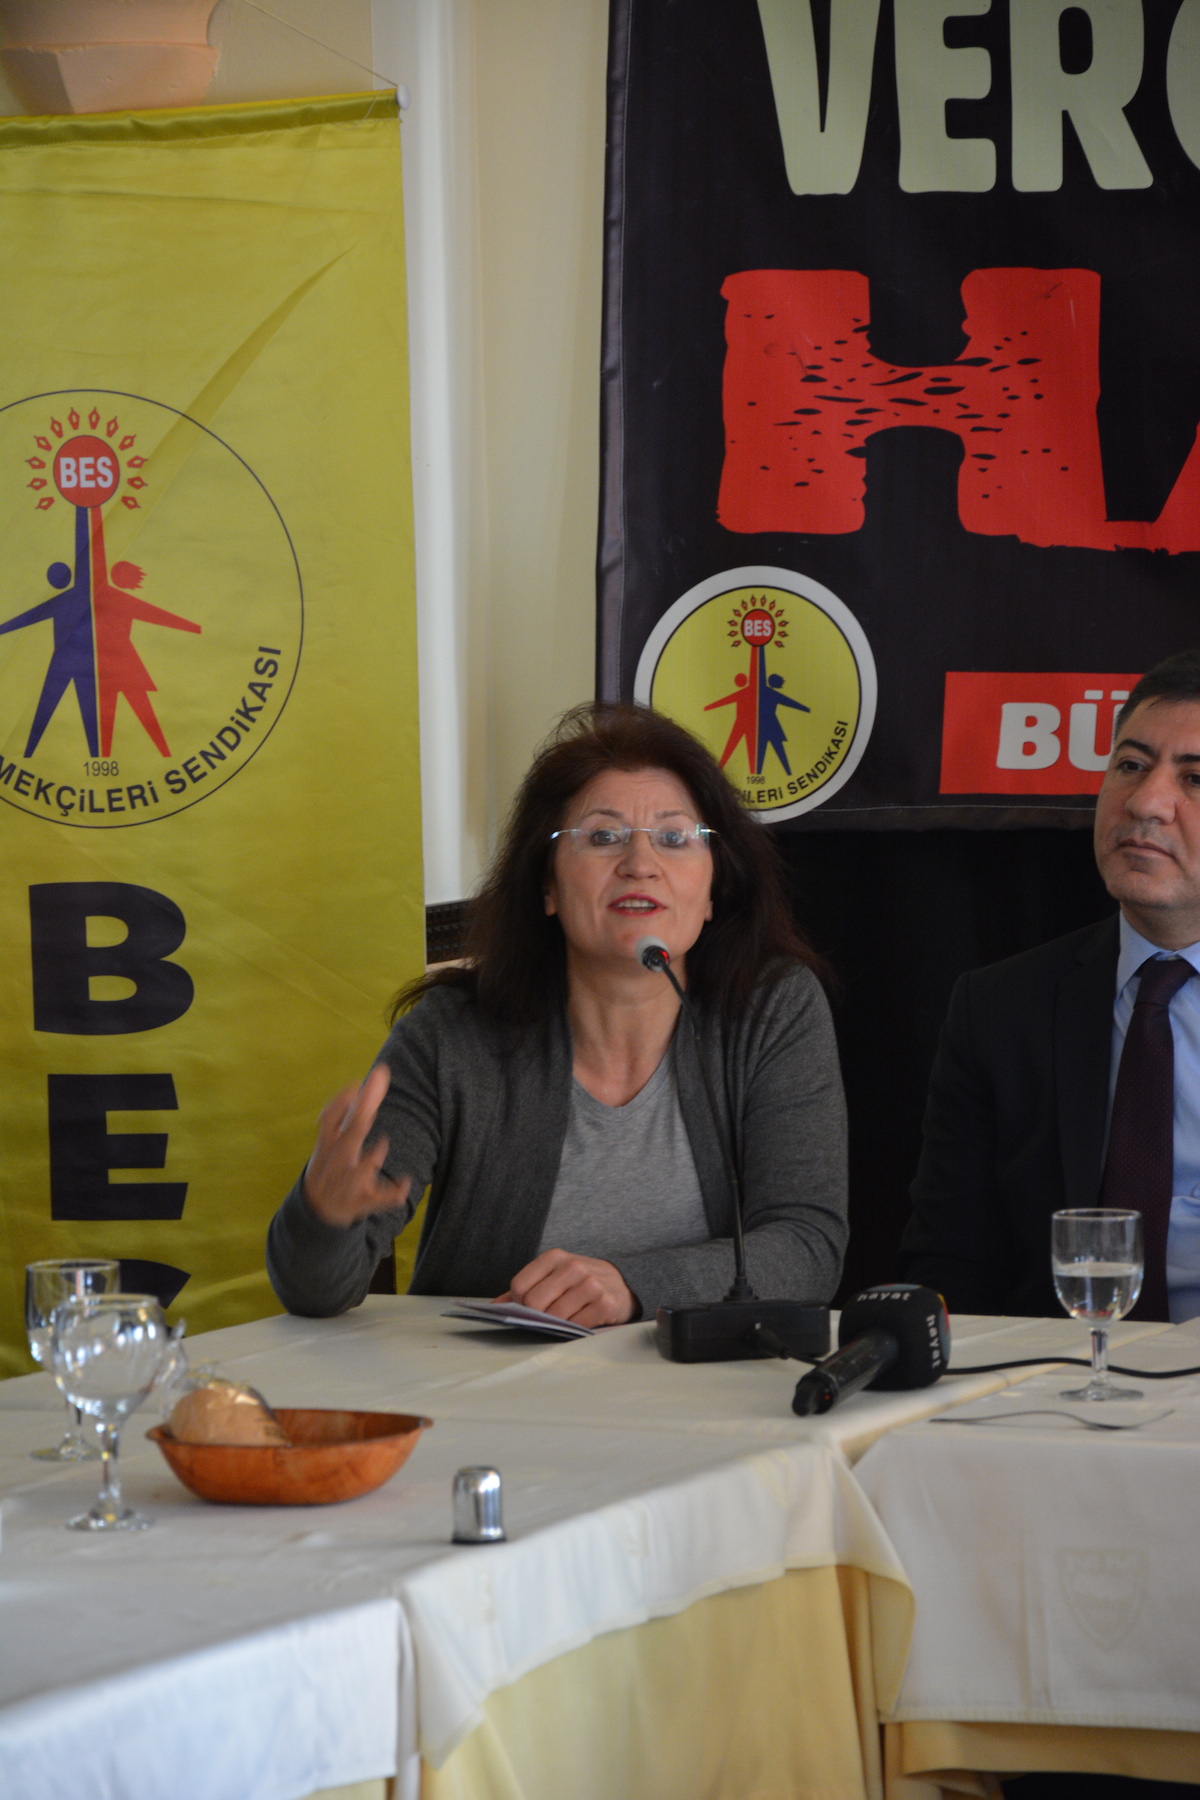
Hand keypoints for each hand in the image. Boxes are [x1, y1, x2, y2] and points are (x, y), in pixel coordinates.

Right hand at [302, 1063, 411, 1227]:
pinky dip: (393, 1191)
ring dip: (370, 1158)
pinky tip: (405, 1183)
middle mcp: (338, 1161)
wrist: (317, 1211)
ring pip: (361, 1170)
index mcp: (329, 1145)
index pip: (329, 1121)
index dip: (340, 1103)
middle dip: (358, 1121)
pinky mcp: (362, 1201)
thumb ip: (352, 1110)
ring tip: (382, 1142)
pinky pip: (380, 1197)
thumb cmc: (330, 1166)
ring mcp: (349, 1182)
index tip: (355, 1084)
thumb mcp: (332, 1141)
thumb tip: (372, 1077)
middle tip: (371, 1104)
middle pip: (348, 1139)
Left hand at [499, 1249, 636, 1326]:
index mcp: (554, 1257)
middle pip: (534, 1302)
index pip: (519, 1286)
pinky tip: (578, 1323)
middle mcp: (573, 1267)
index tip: (527, 1309)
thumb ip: (524, 1289)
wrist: (620, 1287)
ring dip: (555, 1325)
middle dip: (535, 1317)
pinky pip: (576, 1326)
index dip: (518, 1304)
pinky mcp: (605, 1303)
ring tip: (563, 1321)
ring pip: (555, 1316)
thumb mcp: (552, 1277)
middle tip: (545, 1320)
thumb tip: (493, 1306)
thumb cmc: (578, 1284)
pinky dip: (573, 1330)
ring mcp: (591, 1284)